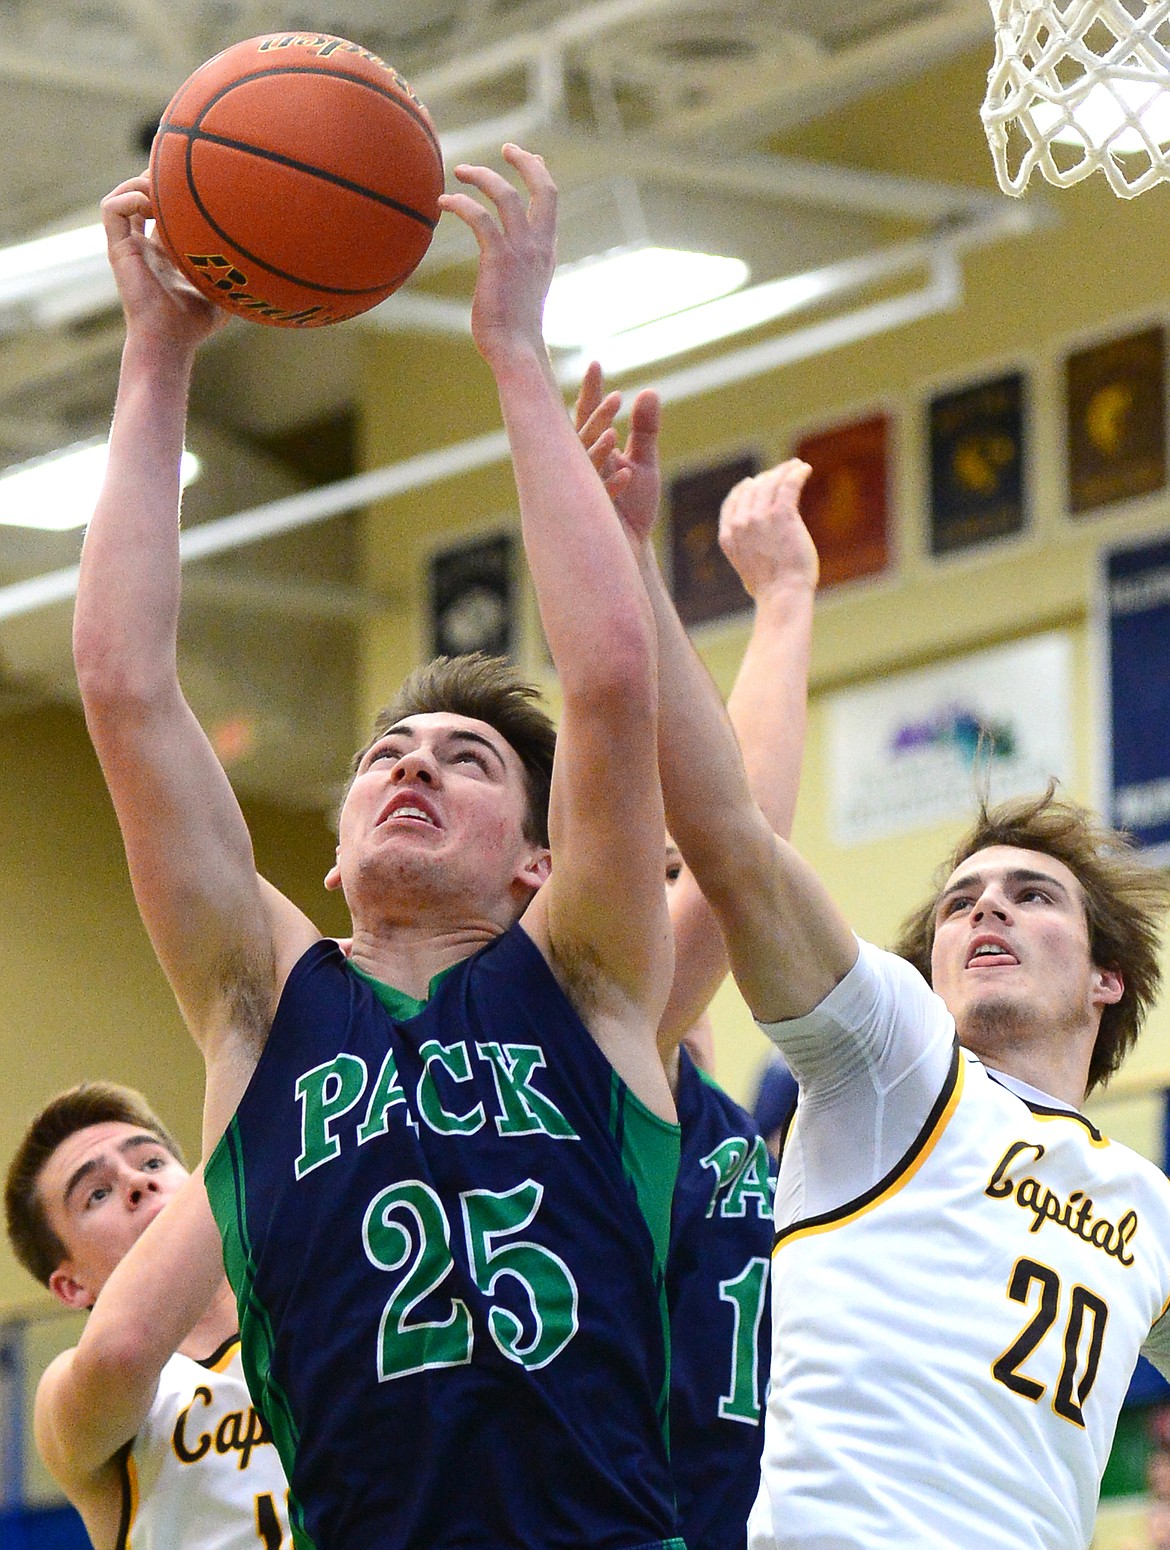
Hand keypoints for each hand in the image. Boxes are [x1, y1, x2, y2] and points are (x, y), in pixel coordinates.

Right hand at [101, 174, 226, 351]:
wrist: (170, 341)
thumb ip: (235, 268)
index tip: (197, 183)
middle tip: (179, 176)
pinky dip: (128, 198)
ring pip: (122, 196)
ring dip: (140, 184)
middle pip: (141, 195)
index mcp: (166, 251)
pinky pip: (112, 210)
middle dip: (156, 177)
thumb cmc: (196, 323)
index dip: (173, 190)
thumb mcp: (223, 287)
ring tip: (164, 192)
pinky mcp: (118, 250)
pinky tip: (152, 206)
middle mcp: (145, 244)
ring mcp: (130, 246)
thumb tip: (266, 255)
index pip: (164, 209)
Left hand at [437, 145, 556, 368]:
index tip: (530, 158)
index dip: (540, 175)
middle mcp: (538, 246)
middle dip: (527, 162)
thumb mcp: (524, 294)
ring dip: (483, 176)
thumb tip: (509, 270)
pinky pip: (479, 217)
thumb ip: (521, 272)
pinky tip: (443, 202)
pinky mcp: (498, 259)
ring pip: (506, 194)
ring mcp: (520, 251)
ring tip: (461, 170)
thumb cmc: (515, 334)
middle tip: (507, 147)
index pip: (549, 203)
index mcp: (546, 253)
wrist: (516, 352)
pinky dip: (460, 204)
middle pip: (544, 188)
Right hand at [574, 361, 661, 544]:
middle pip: (583, 434)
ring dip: (598, 449)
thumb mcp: (645, 463)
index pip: (589, 414)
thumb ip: (646, 430)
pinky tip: (626, 475)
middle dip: (596, 418)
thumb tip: (649, 391)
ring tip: (614, 433)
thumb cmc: (634, 507)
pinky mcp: (596, 514)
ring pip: (585, 464)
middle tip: (614, 400)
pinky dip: (612, 485)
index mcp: (595, 450)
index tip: (596, 364)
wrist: (631, 550)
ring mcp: (587, 490)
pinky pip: (599, 497)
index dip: (592, 391)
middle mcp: (584, 467)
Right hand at [718, 460, 818, 600]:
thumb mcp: (745, 568)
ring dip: (784, 470)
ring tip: (796, 465)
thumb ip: (745, 550)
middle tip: (782, 472)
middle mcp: (741, 523)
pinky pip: (789, 485)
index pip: (733, 501)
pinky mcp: (782, 515)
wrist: (782, 595)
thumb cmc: (769, 590)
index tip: (756, 481)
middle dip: (768, 477)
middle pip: (753, 488)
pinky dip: (796, 473)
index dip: (745, 488)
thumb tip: (756, 549)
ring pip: (771, 483)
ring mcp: (760, 517)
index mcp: (728, 536)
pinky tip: (804, 469)